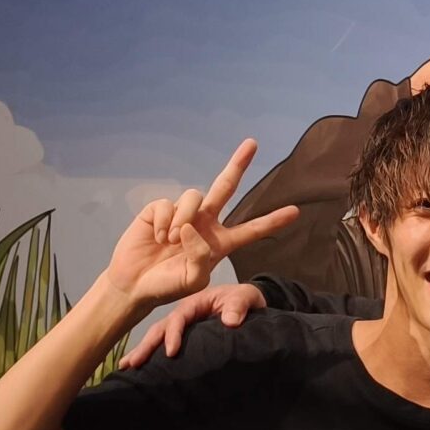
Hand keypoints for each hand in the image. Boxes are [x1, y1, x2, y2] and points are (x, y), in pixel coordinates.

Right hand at [101, 141, 297, 312]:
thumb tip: (191, 228)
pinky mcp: (160, 210)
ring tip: (171, 241)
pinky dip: (164, 221)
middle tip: (252, 143)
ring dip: (184, 218)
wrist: (134, 284)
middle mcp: (204, 223)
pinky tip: (158, 236)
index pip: (251, 230)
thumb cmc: (166, 286)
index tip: (295, 212)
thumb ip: (200, 257)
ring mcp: (183, 214)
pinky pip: (168, 204)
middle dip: (238, 165)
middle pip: (225, 187)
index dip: (272, 221)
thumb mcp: (193, 281)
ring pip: (194, 196)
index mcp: (219, 243)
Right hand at [119, 282, 266, 367]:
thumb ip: (239, 306)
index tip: (171, 353)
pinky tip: (139, 368)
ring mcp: (183, 326)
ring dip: (143, 351)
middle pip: (161, 328)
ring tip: (126, 367)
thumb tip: (230, 321)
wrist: (248, 304)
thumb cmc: (245, 299)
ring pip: (158, 337)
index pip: (179, 317)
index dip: (173, 334)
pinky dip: (152, 355)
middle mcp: (185, 313)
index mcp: (196, 302)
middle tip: (133, 363)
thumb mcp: (246, 297)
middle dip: (146, 345)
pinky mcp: (185, 337)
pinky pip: (165, 344)